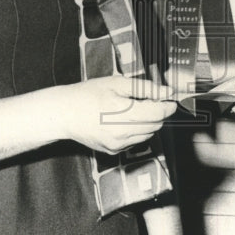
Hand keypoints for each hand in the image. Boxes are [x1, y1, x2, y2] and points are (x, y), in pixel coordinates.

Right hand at [59, 75, 176, 154]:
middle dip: (158, 113)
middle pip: (156, 125)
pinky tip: (123, 120)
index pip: (159, 114)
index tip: (169, 99)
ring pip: (148, 135)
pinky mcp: (113, 151)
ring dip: (148, 123)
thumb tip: (165, 92)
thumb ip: (145, 88)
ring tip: (134, 109)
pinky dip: (136, 131)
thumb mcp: (117, 83)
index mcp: (124, 113)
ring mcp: (118, 145)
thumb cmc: (88, 95)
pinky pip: (135, 141)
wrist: (65, 113)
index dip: (168, 105)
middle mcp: (123, 133)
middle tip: (149, 100)